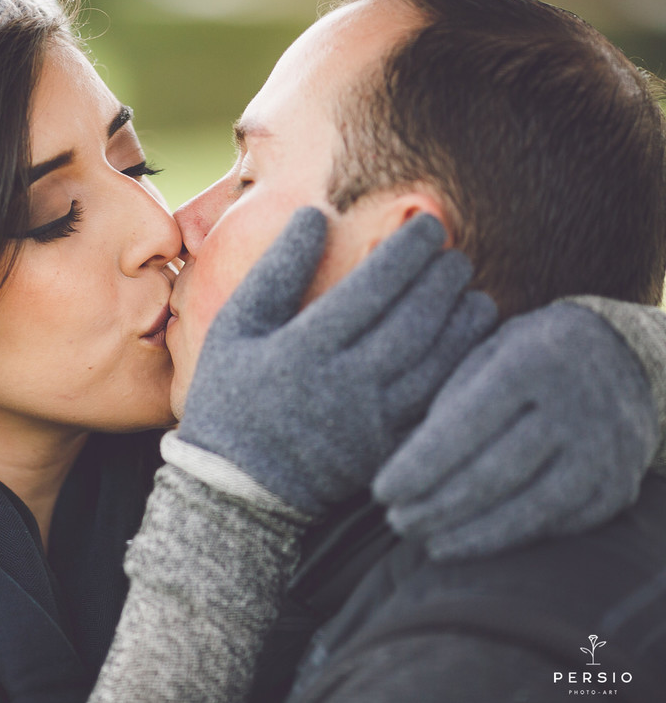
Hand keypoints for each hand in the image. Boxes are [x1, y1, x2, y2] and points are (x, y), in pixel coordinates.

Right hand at [177, 208, 496, 515]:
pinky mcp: (391, 450)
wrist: (237, 488)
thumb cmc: (231, 397)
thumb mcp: (237, 328)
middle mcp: (346, 385)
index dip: (408, 251)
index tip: (427, 226)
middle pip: (417, 319)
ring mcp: (374, 422)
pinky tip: (470, 346)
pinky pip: (442, 402)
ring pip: (440, 361)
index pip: (375, 286)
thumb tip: (315, 215)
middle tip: (455, 253)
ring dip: (464, 321)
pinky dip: (464, 369)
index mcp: (305, 349)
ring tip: (471, 293)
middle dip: (444, 279)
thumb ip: (276, 270)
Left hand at [375, 301, 658, 559]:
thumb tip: (405, 465)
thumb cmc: (525, 356)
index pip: (465, 426)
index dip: (420, 466)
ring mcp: (604, 451)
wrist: (620, 356)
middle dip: (438, 506)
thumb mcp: (485, 356)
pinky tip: (473, 542)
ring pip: (530, 508)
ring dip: (472, 534)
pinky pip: (560, 523)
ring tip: (427, 542)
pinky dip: (511, 537)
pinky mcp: (618, 486)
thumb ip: (449, 403)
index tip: (381, 491)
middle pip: (495, 473)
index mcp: (530, 363)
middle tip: (396, 521)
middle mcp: (574, 408)